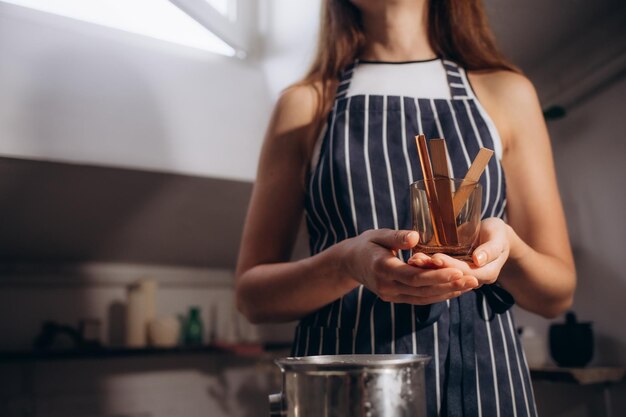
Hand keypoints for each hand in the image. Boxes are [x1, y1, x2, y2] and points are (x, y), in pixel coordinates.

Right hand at [336, 228, 478, 304]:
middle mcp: (387, 286)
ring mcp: (390, 295)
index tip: (459, 270)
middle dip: (449, 285)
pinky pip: (420, 299)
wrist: (350, 263)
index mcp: (382, 268)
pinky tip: (455, 289)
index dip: (437, 275)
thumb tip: (415, 237)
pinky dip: (438, 295)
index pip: (413, 276)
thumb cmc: (366, 244)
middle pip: (422, 289)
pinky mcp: (395, 298)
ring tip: (470, 285)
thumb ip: (396, 236)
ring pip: (424, 297)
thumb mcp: (377, 235)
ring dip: (448, 292)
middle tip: (474, 279)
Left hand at [409, 218, 510, 285]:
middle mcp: (474, 279)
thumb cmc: (497, 233)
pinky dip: (427, 267)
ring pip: (443, 276)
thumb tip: (479, 260)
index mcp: (487, 273)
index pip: (466, 272)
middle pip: (451, 277)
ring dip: (427, 269)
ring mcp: (463, 277)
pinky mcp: (454, 272)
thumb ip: (491, 249)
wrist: (494, 237)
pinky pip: (440, 272)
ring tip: (413, 260)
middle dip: (433, 268)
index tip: (436, 257)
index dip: (450, 266)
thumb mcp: (498, 237)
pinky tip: (414, 260)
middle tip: (416, 259)